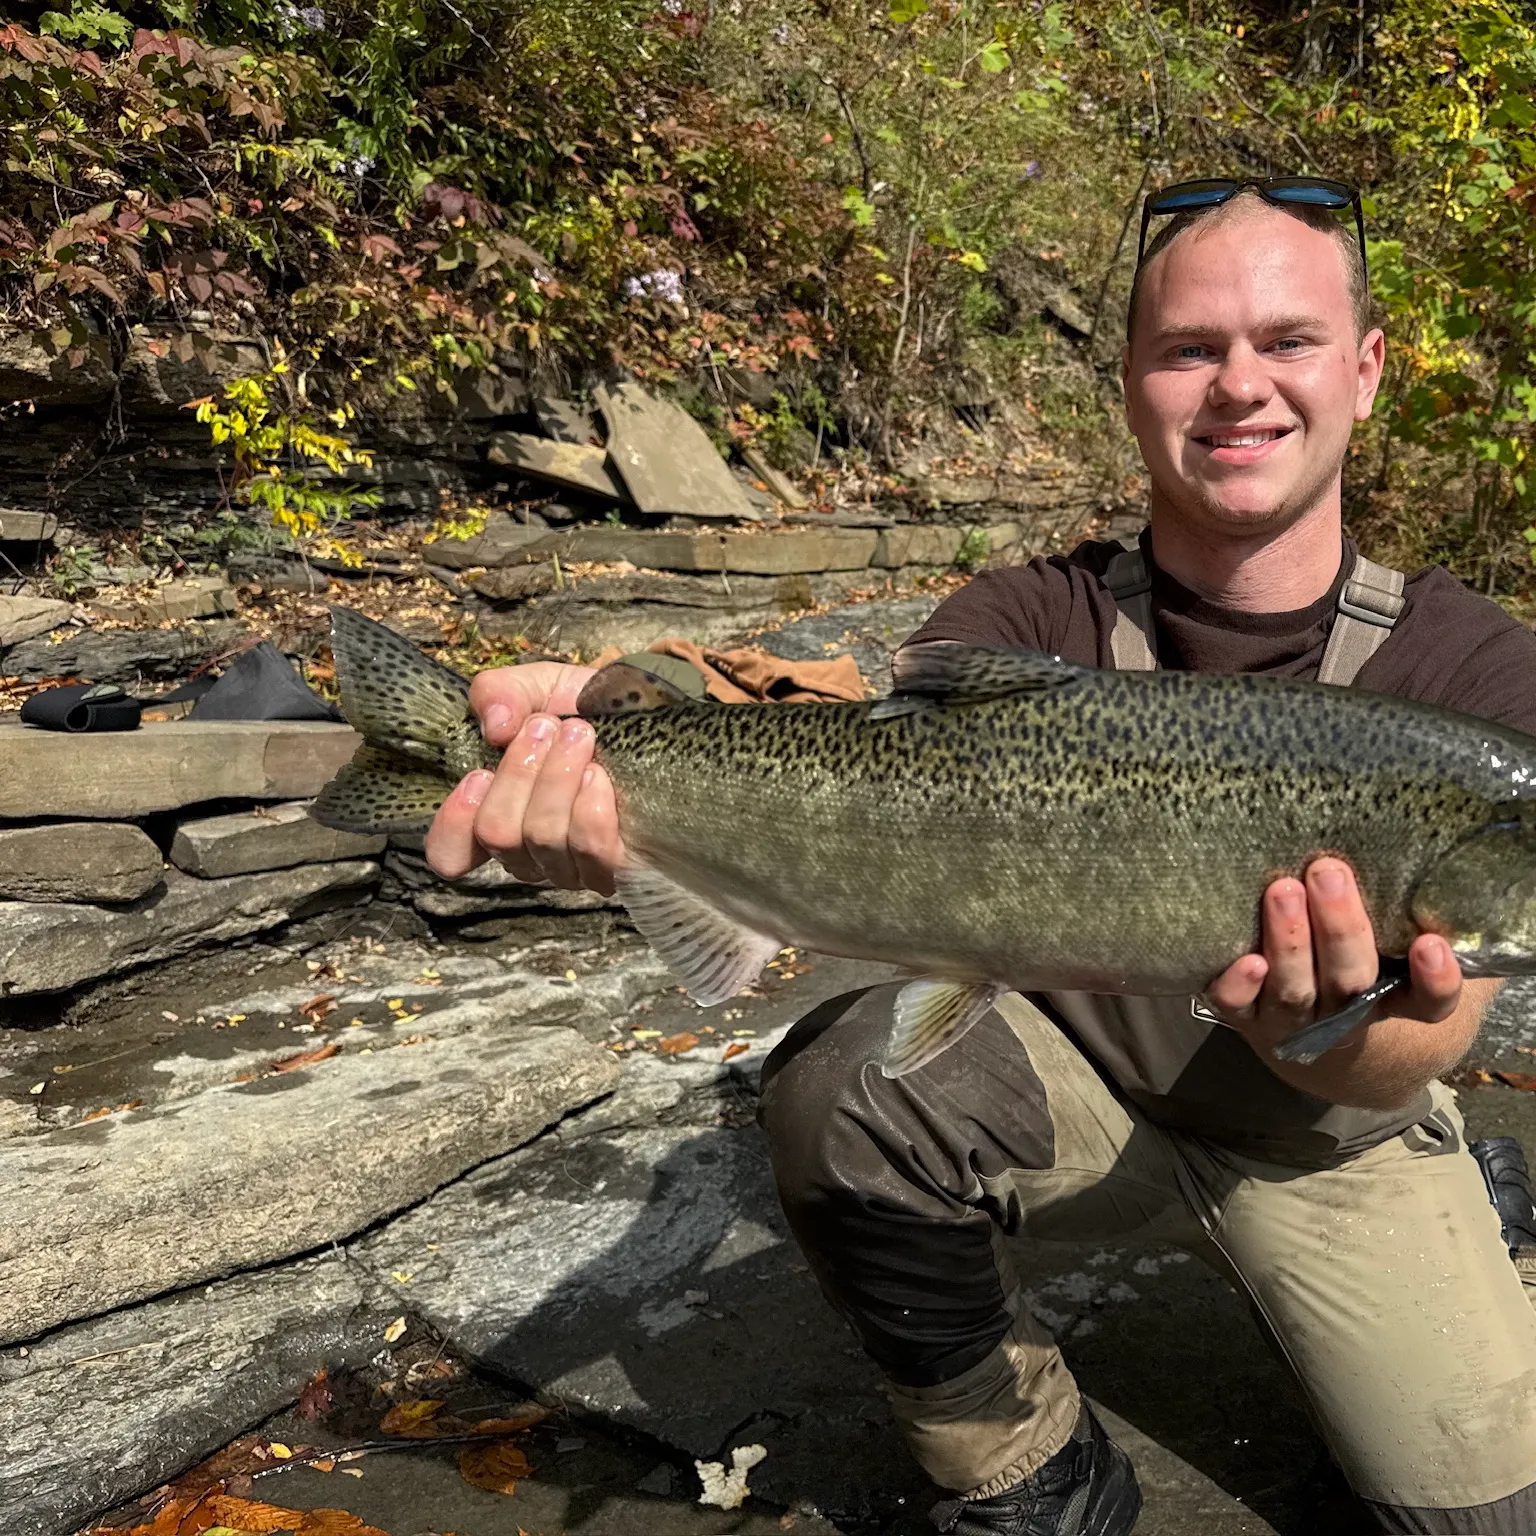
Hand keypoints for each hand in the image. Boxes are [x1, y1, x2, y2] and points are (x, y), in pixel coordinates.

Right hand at [424, 661, 625, 894]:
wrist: (652, 715)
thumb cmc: (587, 708)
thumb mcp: (537, 686)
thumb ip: (499, 693)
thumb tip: (496, 725)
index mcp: (496, 812)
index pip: (450, 852)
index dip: (455, 821)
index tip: (479, 774)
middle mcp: (528, 852)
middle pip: (498, 836)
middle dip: (520, 772)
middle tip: (547, 726)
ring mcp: (570, 866)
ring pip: (543, 839)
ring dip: (558, 780)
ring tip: (580, 736)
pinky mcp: (613, 867)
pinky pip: (590, 851)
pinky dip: (591, 809)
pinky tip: (599, 776)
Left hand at [1205, 857, 1463, 1058]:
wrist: (1291, 1016)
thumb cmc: (1345, 950)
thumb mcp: (1382, 937)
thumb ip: (1400, 907)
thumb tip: (1418, 848)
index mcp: (1391, 998)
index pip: (1428, 1002)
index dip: (1435, 980)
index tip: (1430, 943)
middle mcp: (1343, 1014)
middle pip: (1350, 982)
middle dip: (1340, 928)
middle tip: (1328, 872)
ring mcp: (1292, 1019)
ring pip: (1295, 990)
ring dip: (1289, 941)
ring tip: (1283, 890)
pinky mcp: (1244, 1015)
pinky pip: (1239, 1007)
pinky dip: (1241, 987)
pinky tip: (1247, 962)